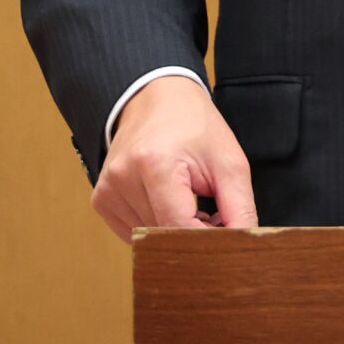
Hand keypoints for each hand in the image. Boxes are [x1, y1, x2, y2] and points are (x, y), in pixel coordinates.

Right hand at [92, 77, 257, 242]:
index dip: (206, 241)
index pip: (179, 228)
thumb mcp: (228, 160)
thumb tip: (243, 247)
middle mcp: (123, 177)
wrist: (158, 97)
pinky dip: (154, 225)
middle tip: (209, 212)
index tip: (226, 239)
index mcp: (155, 163)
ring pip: (148, 239)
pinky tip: (164, 200)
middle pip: (163, 236)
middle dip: (191, 234)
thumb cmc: (195, 125)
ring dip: (171, 229)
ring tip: (186, 198)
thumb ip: (239, 208)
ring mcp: (107, 190)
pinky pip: (132, 232)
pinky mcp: (101, 199)